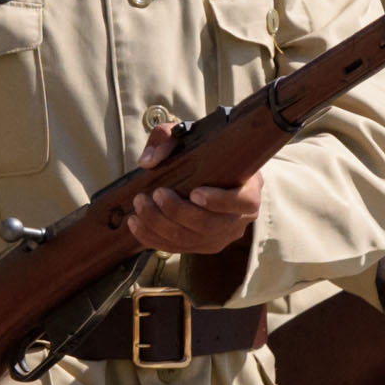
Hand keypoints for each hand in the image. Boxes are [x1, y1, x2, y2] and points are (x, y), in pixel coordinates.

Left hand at [123, 122, 262, 257]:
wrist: (206, 171)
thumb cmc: (203, 153)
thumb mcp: (188, 136)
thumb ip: (167, 139)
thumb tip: (148, 162)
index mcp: (249, 190)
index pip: (244, 202)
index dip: (219, 201)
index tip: (194, 192)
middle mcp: (239, 219)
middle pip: (210, 225)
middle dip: (177, 212)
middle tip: (155, 194)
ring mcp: (221, 236)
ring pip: (190, 240)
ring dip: (159, 225)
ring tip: (140, 206)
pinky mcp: (202, 246)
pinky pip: (177, 248)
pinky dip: (153, 238)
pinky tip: (135, 224)